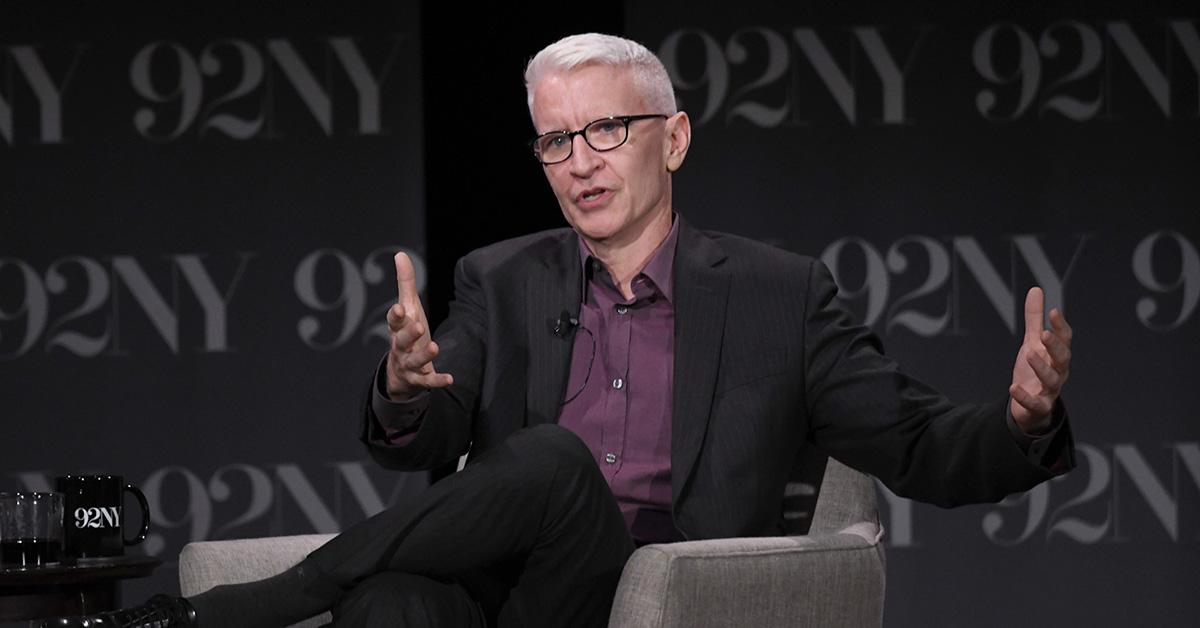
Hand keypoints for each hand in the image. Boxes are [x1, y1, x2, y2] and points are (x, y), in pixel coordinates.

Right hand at [385, 252, 452, 398]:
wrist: (400, 371)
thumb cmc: (406, 332)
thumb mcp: (408, 308)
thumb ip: (405, 283)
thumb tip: (400, 254)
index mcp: (398, 329)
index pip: (393, 321)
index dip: (395, 316)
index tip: (400, 308)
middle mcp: (400, 346)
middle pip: (401, 341)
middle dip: (409, 334)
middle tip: (419, 327)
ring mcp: (409, 364)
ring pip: (414, 361)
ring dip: (424, 356)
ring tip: (434, 348)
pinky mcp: (420, 379)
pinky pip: (428, 381)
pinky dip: (437, 381)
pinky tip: (450, 378)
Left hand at [1009, 287, 1072, 433]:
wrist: (1029, 406)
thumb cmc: (1034, 371)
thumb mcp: (1032, 342)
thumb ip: (1034, 319)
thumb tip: (1036, 290)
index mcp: (1057, 356)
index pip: (1064, 339)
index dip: (1060, 326)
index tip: (1053, 311)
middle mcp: (1058, 372)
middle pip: (1062, 359)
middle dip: (1055, 346)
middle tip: (1043, 334)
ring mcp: (1050, 390)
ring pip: (1052, 380)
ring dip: (1041, 367)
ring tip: (1028, 353)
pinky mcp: (1039, 407)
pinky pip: (1034, 403)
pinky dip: (1024, 396)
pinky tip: (1013, 387)